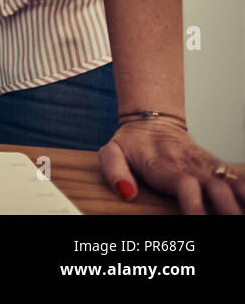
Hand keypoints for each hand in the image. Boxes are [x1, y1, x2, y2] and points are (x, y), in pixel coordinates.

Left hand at [99, 119, 243, 213]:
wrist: (153, 120)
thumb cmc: (131, 141)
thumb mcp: (112, 151)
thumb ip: (114, 171)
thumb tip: (126, 192)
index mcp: (163, 165)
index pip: (184, 184)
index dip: (193, 203)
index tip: (197, 219)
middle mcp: (190, 166)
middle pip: (216, 189)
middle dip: (225, 208)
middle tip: (229, 223)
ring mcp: (206, 167)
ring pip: (231, 184)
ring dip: (239, 201)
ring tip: (241, 215)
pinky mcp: (217, 167)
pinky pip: (238, 179)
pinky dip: (244, 191)